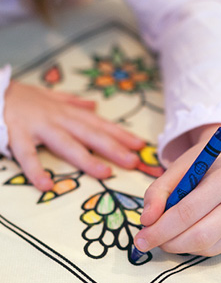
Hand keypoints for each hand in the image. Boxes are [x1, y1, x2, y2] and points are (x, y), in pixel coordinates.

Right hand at [4, 81, 144, 190]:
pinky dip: (36, 170)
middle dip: (113, 148)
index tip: (140, 145)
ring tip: (105, 173)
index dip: (120, 134)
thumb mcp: (50, 96)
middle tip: (133, 161)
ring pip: (67, 144)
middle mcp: (58, 119)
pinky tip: (46, 185)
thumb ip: (73, 102)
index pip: (99, 124)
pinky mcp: (17, 134)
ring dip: (86, 159)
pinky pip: (27, 155)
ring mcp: (39, 127)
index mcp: (67, 112)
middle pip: (90, 134)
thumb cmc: (21, 97)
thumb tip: (94, 105)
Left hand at [134, 124, 220, 256]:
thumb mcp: (180, 169)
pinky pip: (213, 250)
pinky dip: (192, 248)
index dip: (161, 228)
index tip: (140, 238)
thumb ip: (159, 191)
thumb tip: (147, 221)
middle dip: (168, 242)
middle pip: (201, 235)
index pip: (188, 212)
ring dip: (179, 246)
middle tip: (147, 242)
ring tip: (164, 237)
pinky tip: (182, 237)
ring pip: (207, 247)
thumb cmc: (204, 168)